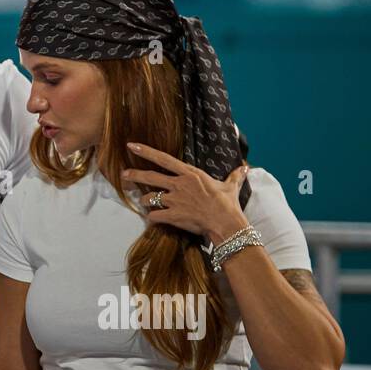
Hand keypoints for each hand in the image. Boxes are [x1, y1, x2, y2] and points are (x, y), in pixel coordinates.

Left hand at [122, 142, 248, 243]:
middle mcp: (179, 185)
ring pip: (149, 198)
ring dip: (144, 201)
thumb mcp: (231, 186)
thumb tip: (246, 167)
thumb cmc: (228, 204)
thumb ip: (235, 176)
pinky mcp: (172, 215)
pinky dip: (151, 218)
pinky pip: (154, 215)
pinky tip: (151, 219)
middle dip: (134, 176)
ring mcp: (174, 200)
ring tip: (143, 203)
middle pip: (150, 177)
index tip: (131, 146)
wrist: (225, 223)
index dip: (146, 151)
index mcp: (190, 174)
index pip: (163, 159)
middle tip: (124, 175)